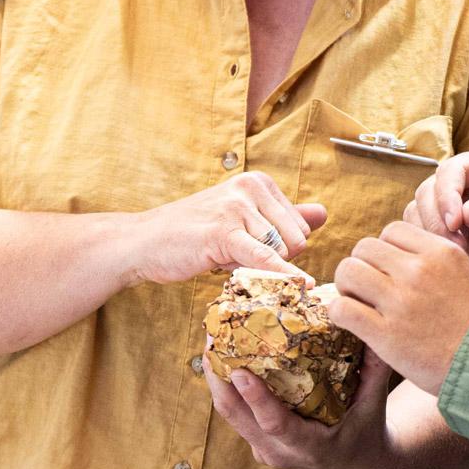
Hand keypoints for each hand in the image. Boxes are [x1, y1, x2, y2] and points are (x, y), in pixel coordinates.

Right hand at [127, 172, 327, 284]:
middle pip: (296, 240)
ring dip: (255, 266)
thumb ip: (285, 216)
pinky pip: (264, 257)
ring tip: (221, 254)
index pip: (300, 227)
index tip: (245, 244)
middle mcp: (252, 187)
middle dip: (271, 258)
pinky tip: (301, 285)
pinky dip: (283, 274)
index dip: (277, 247)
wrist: (144, 241)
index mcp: (260, 182)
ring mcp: (237, 208)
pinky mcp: (223, 232)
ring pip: (280, 251)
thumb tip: (324, 214)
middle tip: (233, 253)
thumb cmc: (195, 232)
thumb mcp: (243, 219)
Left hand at [205, 349, 415, 468]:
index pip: (276, 425)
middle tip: (213, 337)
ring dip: (217, 377)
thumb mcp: (374, 405)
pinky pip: (234, 412)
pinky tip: (223, 354)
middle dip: (220, 377)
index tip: (240, 372)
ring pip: (229, 412)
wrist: (356, 467)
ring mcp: (263, 448)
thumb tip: (374, 326)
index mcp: (309, 448)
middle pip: (238, 416)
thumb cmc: (366, 433)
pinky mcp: (256, 441)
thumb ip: (374, 369)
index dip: (256, 399)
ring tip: (211, 338)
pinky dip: (226, 384)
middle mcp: (279, 452)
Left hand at [330, 221, 468, 394]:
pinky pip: (342, 308)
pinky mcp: (385, 334)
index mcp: (439, 251)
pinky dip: (339, 313)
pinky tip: (350, 322)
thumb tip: (396, 252)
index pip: (391, 230)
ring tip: (357, 303)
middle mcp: (418, 270)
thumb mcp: (463, 273)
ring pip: (347, 271)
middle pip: (364, 247)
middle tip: (367, 288)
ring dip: (346, 287)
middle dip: (362, 266)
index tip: (388, 270)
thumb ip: (432, 258)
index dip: (384, 250)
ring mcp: (400, 301)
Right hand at [403, 148, 468, 286]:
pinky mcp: (446, 231)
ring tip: (457, 251)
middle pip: (429, 189)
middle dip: (436, 217)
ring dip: (429, 231)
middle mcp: (466, 182)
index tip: (455, 222)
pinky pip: (421, 231)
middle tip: (456, 244)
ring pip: (419, 209)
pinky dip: (427, 243)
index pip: (454, 170)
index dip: (448, 194)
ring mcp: (453, 207)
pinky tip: (449, 256)